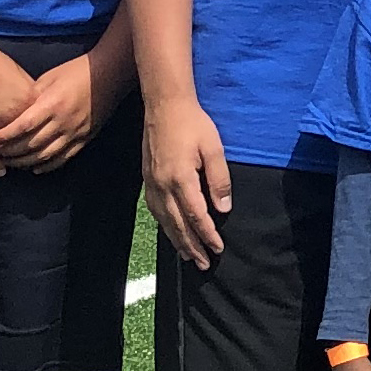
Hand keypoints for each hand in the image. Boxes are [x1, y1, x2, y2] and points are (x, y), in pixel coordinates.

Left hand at [0, 49, 101, 174]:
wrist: (109, 74)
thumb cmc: (76, 71)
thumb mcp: (49, 78)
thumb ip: (31, 96)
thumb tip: (13, 111)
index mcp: (52, 104)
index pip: (22, 126)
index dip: (4, 137)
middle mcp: (63, 122)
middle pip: (31, 144)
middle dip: (10, 152)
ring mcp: (75, 132)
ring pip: (46, 155)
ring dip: (26, 162)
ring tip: (11, 163)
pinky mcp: (85, 138)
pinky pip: (64, 157)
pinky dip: (48, 166)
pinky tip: (36, 168)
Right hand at [144, 93, 233, 269]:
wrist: (164, 105)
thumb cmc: (193, 124)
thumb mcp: (214, 149)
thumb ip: (219, 181)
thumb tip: (222, 210)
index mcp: (181, 179)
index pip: (197, 216)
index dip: (208, 236)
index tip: (218, 250)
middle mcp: (162, 186)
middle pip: (178, 225)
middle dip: (192, 246)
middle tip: (203, 264)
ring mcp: (152, 183)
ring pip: (164, 220)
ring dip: (177, 240)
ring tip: (188, 256)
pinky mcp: (147, 179)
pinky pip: (155, 210)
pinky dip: (164, 225)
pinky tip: (171, 231)